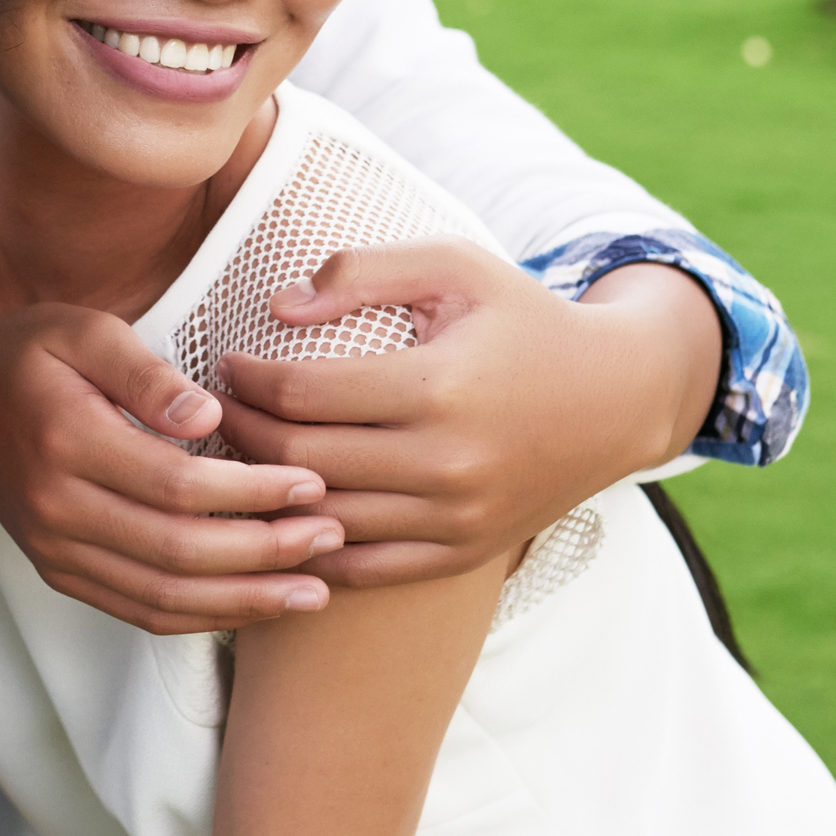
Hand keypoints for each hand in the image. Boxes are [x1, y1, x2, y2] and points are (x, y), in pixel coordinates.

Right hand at [0, 304, 347, 635]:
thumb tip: (209, 417)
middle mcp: (57, 510)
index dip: (253, 492)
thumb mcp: (83, 330)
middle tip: (332, 537)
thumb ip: (147, 371)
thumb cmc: (29, 357)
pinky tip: (257, 605)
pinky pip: (140, 613)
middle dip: (265, 553)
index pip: (177, 485)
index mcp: (66, 442)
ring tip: (314, 591)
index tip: (313, 481)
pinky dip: (204, 618)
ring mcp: (56, 553)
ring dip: (245, 601)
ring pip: (163, 598)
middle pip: (178, 552)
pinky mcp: (62, 575)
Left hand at [215, 244, 719, 587]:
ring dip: (264, 492)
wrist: (617, 398)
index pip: (300, 395)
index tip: (229, 363)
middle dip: (239, 433)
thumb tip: (277, 309)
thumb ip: (363, 271)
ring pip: (321, 521)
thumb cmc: (522, 320)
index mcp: (438, 386)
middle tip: (218, 410)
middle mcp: (446, 463)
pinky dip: (311, 547)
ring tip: (240, 457)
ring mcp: (455, 518)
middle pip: (298, 460)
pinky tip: (288, 511)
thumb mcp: (455, 266)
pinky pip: (362, 569)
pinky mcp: (462, 553)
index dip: (245, 379)